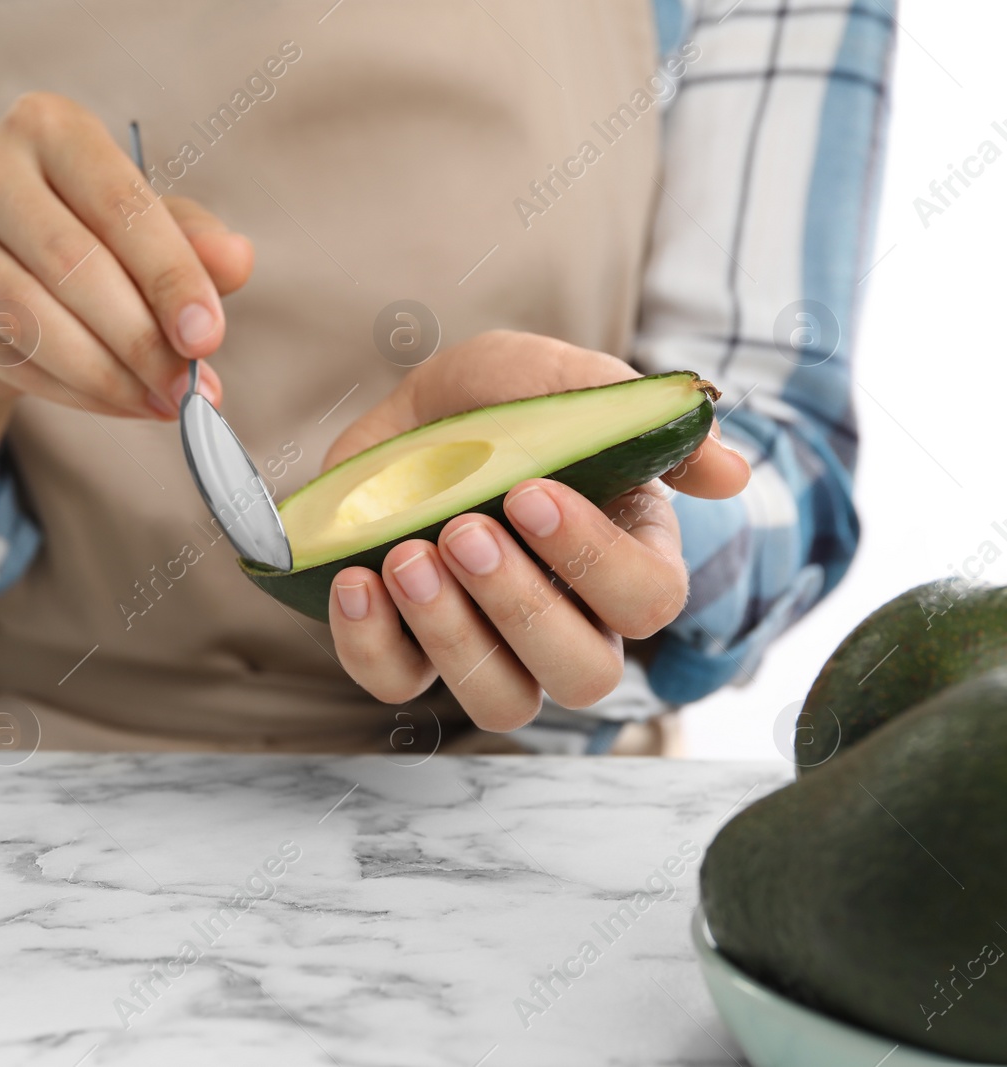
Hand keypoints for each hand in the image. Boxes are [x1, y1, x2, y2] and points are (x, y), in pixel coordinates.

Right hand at [0, 92, 254, 416]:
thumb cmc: (85, 235)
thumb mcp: (146, 224)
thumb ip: (193, 239)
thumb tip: (237, 260)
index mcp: (47, 126)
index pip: (118, 204)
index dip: (168, 275)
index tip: (208, 337)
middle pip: (72, 264)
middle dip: (141, 338)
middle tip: (190, 388)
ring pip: (33, 320)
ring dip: (109, 376)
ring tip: (162, 403)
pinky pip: (15, 362)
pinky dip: (79, 394)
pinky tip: (124, 404)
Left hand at [325, 330, 750, 731]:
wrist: (411, 410)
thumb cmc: (504, 398)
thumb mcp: (564, 380)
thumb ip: (636, 415)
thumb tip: (731, 472)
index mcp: (627, 556)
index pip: (648, 602)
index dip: (593, 561)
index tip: (530, 492)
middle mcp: (570, 621)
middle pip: (585, 676)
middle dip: (521, 607)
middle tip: (465, 531)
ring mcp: (490, 648)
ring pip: (502, 702)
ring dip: (453, 637)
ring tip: (408, 557)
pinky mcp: (410, 651)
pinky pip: (398, 686)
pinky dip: (372, 644)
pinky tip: (358, 582)